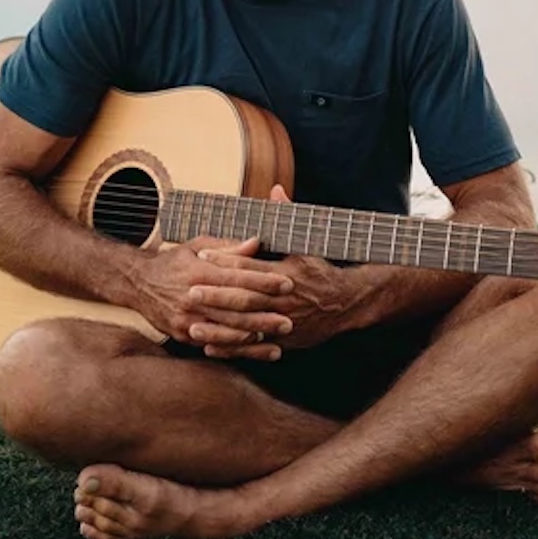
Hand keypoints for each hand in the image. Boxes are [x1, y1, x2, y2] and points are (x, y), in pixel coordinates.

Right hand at [129, 235, 293, 361]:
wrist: (138, 283)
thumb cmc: (173, 262)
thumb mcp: (198, 246)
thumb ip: (228, 247)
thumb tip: (257, 242)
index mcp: (199, 272)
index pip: (238, 278)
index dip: (265, 282)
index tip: (288, 283)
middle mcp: (193, 297)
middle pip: (236, 308)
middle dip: (266, 313)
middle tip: (291, 317)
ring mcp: (188, 320)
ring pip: (228, 330)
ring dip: (256, 335)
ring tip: (279, 336)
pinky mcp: (184, 335)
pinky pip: (216, 344)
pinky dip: (239, 348)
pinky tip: (258, 349)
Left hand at [191, 185, 368, 351]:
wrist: (346, 304)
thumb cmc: (321, 271)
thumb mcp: (306, 243)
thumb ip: (286, 217)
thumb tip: (275, 189)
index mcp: (286, 273)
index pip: (250, 266)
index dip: (225, 261)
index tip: (201, 257)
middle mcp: (283, 299)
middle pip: (245, 298)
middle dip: (217, 296)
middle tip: (190, 292)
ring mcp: (283, 322)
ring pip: (247, 326)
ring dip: (219, 327)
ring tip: (193, 325)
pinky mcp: (284, 341)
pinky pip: (254, 347)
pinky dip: (233, 349)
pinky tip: (211, 348)